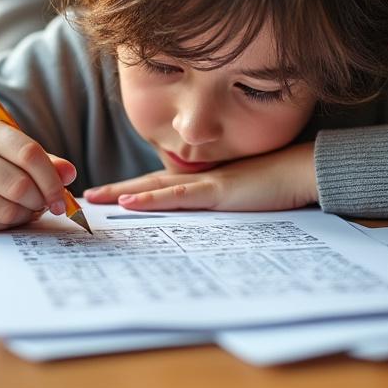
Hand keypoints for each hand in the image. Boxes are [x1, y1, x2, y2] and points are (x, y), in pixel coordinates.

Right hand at [0, 119, 76, 232]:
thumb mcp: (19, 150)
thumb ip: (48, 162)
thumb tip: (69, 175)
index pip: (29, 154)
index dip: (52, 180)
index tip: (63, 198)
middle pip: (20, 186)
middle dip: (40, 200)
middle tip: (45, 203)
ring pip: (8, 210)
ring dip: (26, 214)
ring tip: (26, 206)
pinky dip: (9, 224)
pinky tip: (7, 213)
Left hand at [83, 142, 317, 211]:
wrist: (302, 170)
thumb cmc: (278, 183)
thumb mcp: (243, 197)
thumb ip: (222, 203)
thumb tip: (208, 217)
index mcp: (203, 179)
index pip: (160, 185)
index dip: (132, 190)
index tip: (106, 197)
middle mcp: (199, 177)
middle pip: (148, 184)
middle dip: (115, 190)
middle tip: (85, 197)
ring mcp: (206, 182)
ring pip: (155, 188)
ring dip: (122, 193)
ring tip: (93, 199)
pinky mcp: (216, 192)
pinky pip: (177, 197)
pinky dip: (151, 200)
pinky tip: (128, 203)